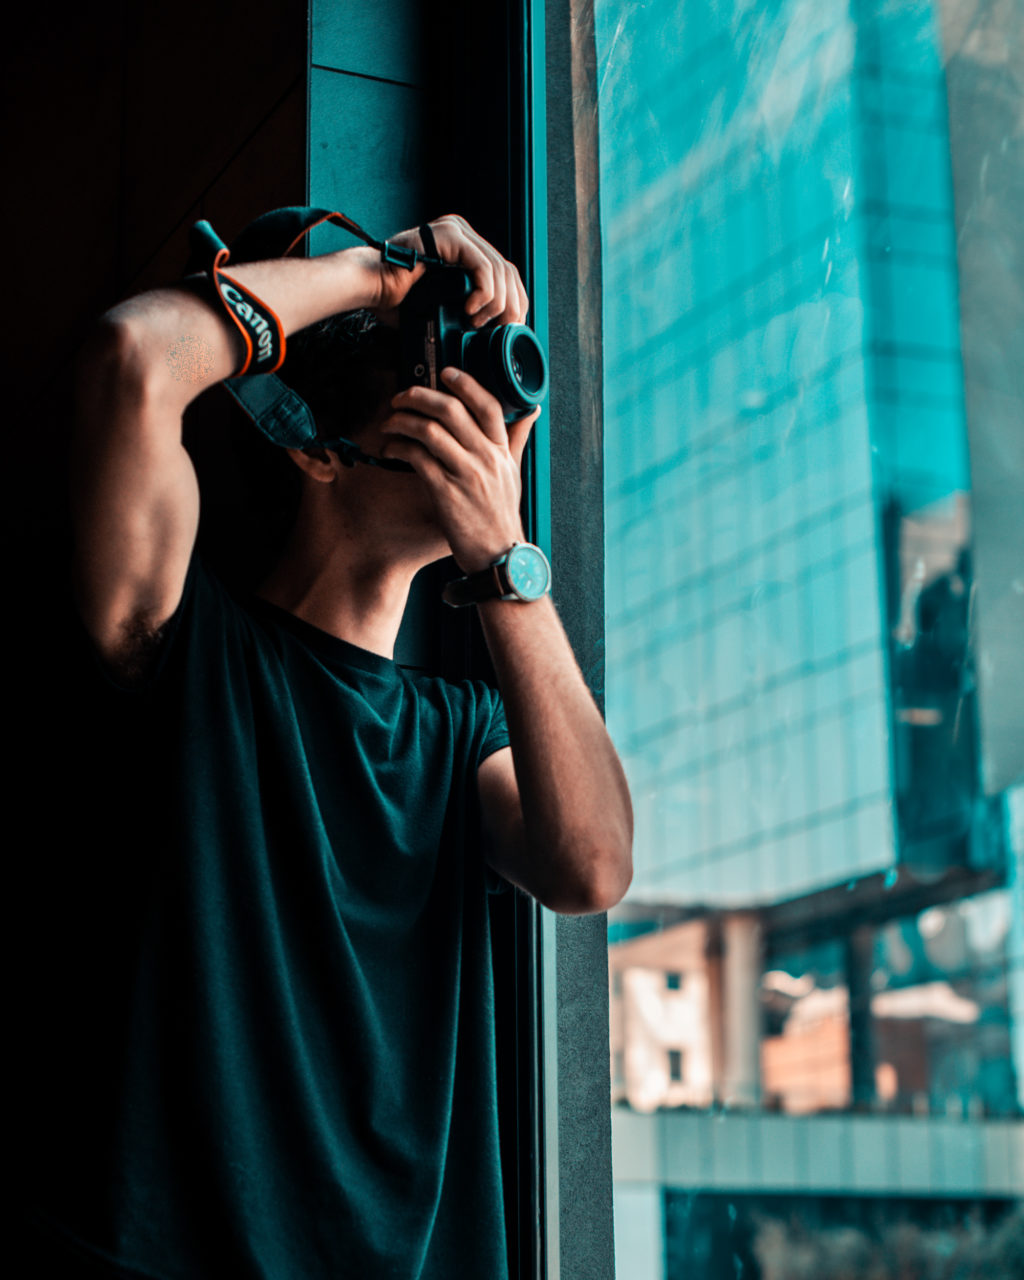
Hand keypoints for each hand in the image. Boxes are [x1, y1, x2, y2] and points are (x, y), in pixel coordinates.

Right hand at [372, 215, 528, 327]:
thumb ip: (467, 309)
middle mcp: (463, 233)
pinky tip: (470, 311)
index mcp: (464, 247)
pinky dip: (483, 294)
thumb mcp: (443, 305)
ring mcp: (457, 231)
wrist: (369, 286)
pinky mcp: (449, 236)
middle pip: (507, 270)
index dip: (514, 302)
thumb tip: (491, 335)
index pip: (505, 272)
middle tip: (502, 331)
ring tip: (478, 324)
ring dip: (496, 304)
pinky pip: (482, 267)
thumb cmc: (396, 299)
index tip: (510, 328)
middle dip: (511, 305)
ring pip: (498, 270)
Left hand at [378, 367, 540, 572]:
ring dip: (402, 422)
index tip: (445, 373)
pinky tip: (390, 450)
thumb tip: (531, 409)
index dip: (465, 383)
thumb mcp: (514, 473)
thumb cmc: (501, 514)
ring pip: (430, 431)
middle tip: (402, 398)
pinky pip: (417, 458)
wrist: (498, 555)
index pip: (488, 405)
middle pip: (451, 410)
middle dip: (420, 396)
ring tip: (390, 424)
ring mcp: (466, 475)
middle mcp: (486, 458)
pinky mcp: (446, 493)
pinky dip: (398, 448)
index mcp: (502, 451)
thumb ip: (517, 439)